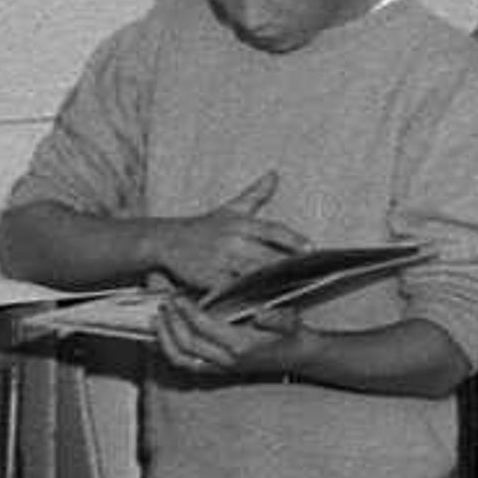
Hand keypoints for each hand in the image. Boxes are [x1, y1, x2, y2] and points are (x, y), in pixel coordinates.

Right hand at [145, 171, 300, 298]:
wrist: (167, 241)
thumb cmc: (204, 228)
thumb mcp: (230, 209)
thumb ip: (256, 194)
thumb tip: (274, 174)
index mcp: (240, 224)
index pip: (272, 230)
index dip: (293, 239)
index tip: (311, 249)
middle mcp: (231, 241)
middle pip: (267, 257)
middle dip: (287, 267)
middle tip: (311, 276)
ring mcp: (220, 261)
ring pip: (252, 275)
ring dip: (271, 284)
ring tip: (292, 291)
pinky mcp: (208, 279)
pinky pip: (233, 290)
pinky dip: (247, 297)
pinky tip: (263, 303)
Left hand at [151, 289, 293, 378]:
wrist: (298, 357)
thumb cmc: (292, 335)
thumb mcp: (291, 322)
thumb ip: (278, 318)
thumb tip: (261, 314)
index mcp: (241, 346)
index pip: (204, 328)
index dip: (187, 312)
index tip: (178, 296)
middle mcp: (226, 361)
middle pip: (186, 344)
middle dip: (171, 322)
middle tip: (163, 301)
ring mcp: (219, 368)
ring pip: (181, 359)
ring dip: (165, 339)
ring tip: (157, 318)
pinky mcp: (216, 371)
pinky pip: (185, 364)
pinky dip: (169, 351)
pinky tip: (161, 336)